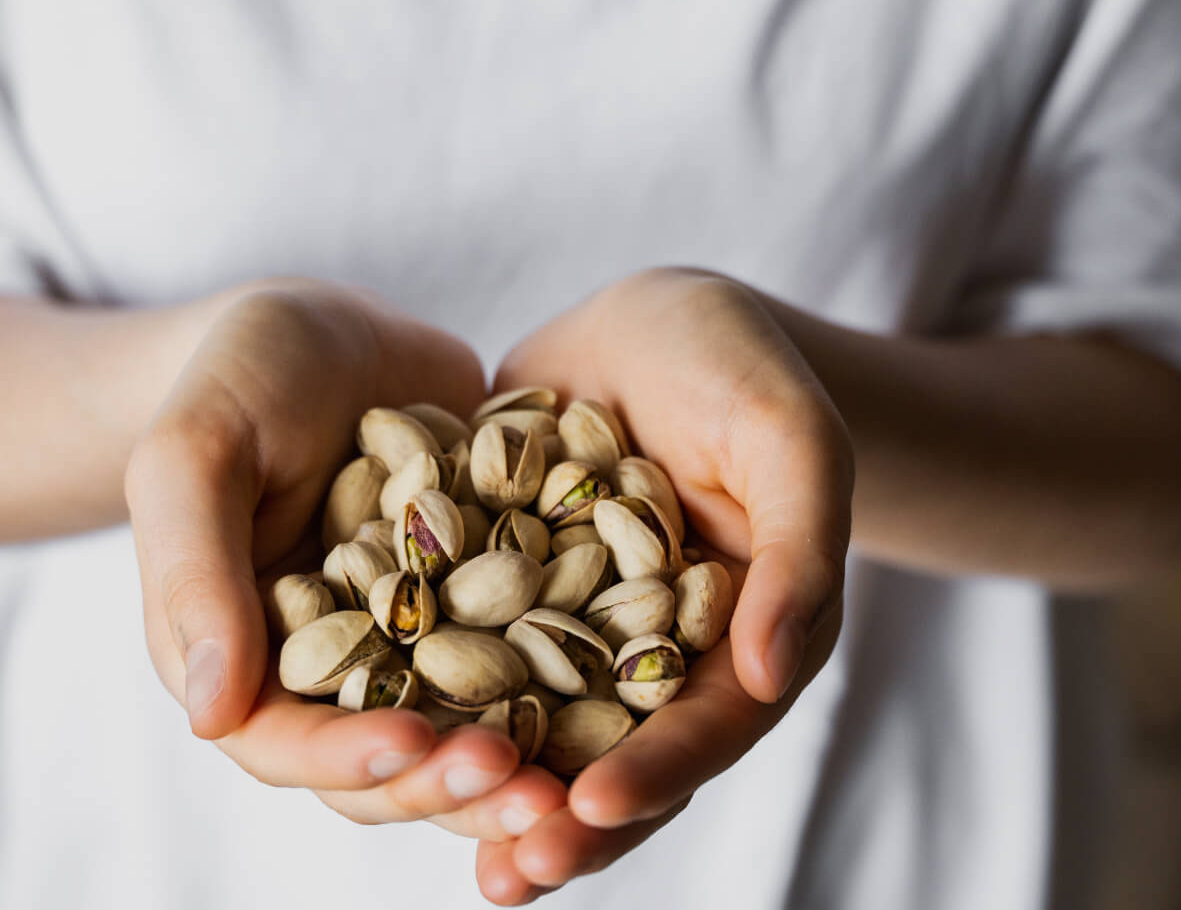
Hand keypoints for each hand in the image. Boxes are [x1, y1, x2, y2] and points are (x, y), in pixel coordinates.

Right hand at [124, 278, 564, 836]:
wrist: (331, 331)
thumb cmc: (239, 376)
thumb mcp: (197, 454)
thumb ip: (198, 573)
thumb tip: (210, 715)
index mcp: (245, 658)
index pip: (288, 743)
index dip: (349, 757)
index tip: (417, 744)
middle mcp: (336, 669)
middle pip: (390, 762)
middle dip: (453, 783)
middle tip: (530, 790)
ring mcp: (417, 641)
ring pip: (465, 730)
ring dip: (520, 762)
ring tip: (582, 777)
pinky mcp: (483, 604)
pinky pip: (527, 658)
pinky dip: (571, 687)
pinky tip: (630, 687)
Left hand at [475, 267, 853, 902]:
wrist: (651, 324)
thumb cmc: (741, 367)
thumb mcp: (789, 438)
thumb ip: (797, 550)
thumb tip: (770, 673)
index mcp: (742, 636)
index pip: (707, 724)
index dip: (660, 771)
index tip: (595, 805)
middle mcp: (655, 654)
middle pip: (620, 754)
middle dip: (571, 819)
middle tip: (513, 871)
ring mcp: (576, 630)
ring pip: (541, 729)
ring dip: (497, 790)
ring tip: (455, 850)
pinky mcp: (506, 592)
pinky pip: (471, 656)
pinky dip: (437, 700)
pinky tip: (383, 731)